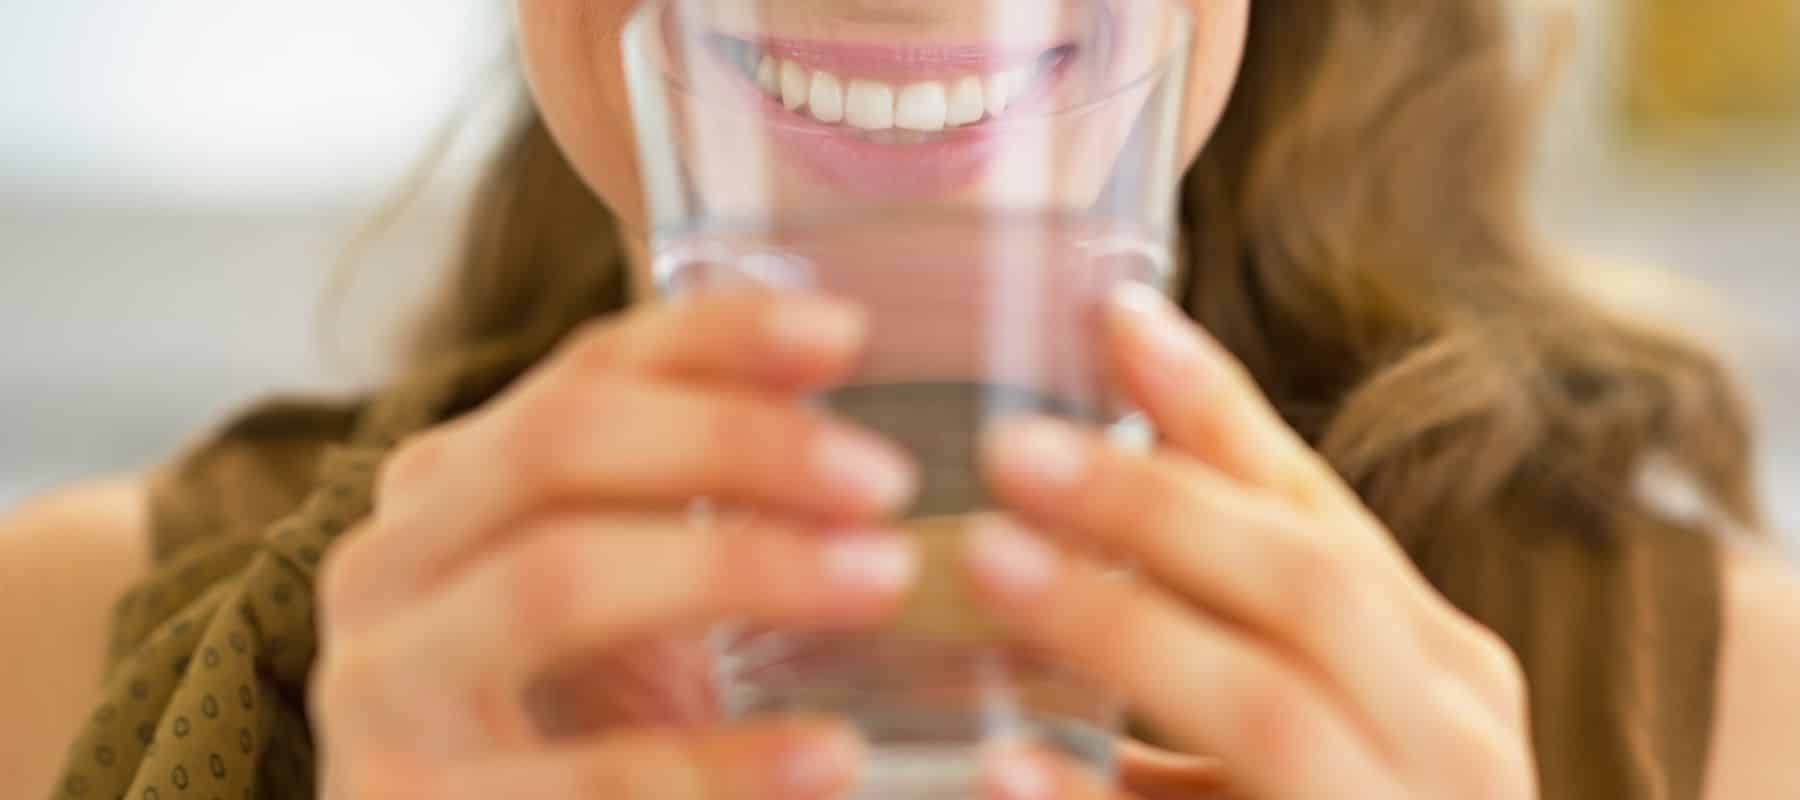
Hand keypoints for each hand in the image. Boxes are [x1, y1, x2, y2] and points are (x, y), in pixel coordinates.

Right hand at [310, 292, 922, 798]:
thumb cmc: (565, 734)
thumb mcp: (620, 599)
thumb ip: (684, 490)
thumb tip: (830, 363)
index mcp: (446, 491)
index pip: (583, 373)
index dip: (715, 337)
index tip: (849, 333)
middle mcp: (387, 567)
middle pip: (558, 445)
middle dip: (735, 442)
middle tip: (885, 479)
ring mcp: (380, 693)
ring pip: (556, 581)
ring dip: (739, 565)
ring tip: (882, 579)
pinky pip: (590, 777)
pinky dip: (722, 765)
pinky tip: (831, 757)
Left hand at [967, 284, 1536, 798]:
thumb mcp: (1309, 704)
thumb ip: (1230, 610)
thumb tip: (1096, 470)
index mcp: (1440, 669)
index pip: (1322, 512)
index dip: (1215, 410)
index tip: (1110, 314)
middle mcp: (1452, 741)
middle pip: (1310, 588)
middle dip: (1157, 505)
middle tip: (1010, 447)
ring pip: (1272, 708)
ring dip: (1123, 627)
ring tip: (988, 560)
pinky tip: (1001, 766)